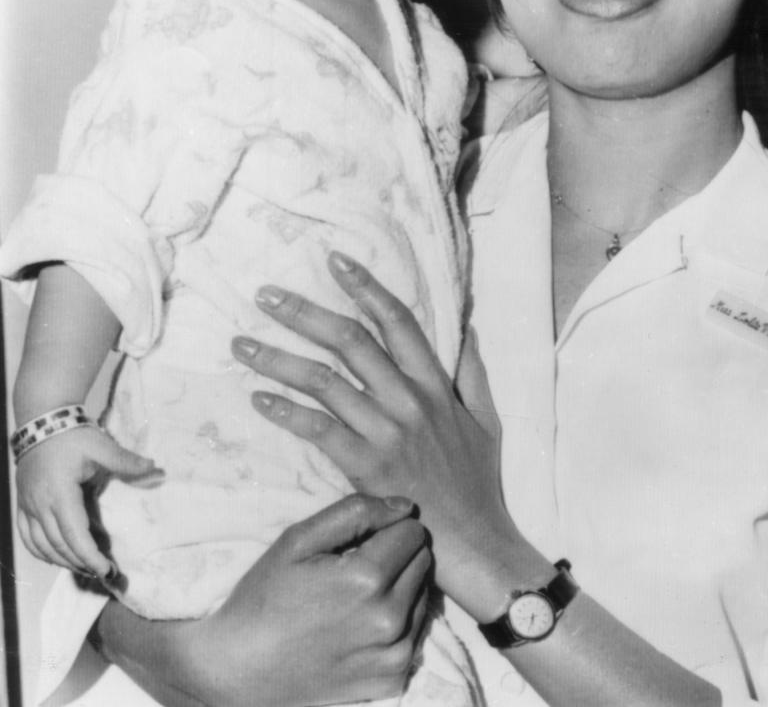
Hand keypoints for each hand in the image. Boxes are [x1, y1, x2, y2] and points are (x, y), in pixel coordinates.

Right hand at [16, 427, 158, 576]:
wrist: (41, 421)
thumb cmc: (72, 434)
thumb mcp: (101, 446)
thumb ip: (126, 462)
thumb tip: (155, 467)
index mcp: (60, 492)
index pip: (74, 535)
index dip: (90, 557)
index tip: (106, 570)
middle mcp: (40, 504)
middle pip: (59, 545)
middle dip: (81, 563)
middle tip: (103, 573)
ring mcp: (27, 506)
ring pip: (41, 546)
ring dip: (62, 560)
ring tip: (85, 568)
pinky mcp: (22, 504)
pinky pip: (28, 537)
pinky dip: (42, 552)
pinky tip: (57, 557)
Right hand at [100, 494, 431, 706]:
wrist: (239, 669)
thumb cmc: (266, 597)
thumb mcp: (299, 539)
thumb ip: (357, 512)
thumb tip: (406, 507)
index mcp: (367, 578)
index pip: (413, 531)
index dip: (388, 527)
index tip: (362, 539)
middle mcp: (388, 619)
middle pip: (423, 561)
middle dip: (397, 555)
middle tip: (357, 565)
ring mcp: (393, 654)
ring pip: (423, 596)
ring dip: (400, 588)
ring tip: (357, 596)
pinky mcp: (392, 679)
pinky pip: (416, 634)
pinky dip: (398, 624)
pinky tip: (362, 624)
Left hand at [233, 253, 512, 601]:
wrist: (478, 546)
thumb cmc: (479, 485)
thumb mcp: (486, 421)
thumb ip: (474, 372)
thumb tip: (468, 327)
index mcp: (437, 385)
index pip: (398, 322)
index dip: (366, 287)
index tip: (335, 260)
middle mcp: (410, 401)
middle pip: (351, 341)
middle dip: (305, 313)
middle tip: (266, 294)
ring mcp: (388, 434)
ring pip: (326, 381)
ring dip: (279, 359)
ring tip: (241, 344)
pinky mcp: (367, 469)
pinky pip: (319, 431)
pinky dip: (287, 413)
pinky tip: (258, 400)